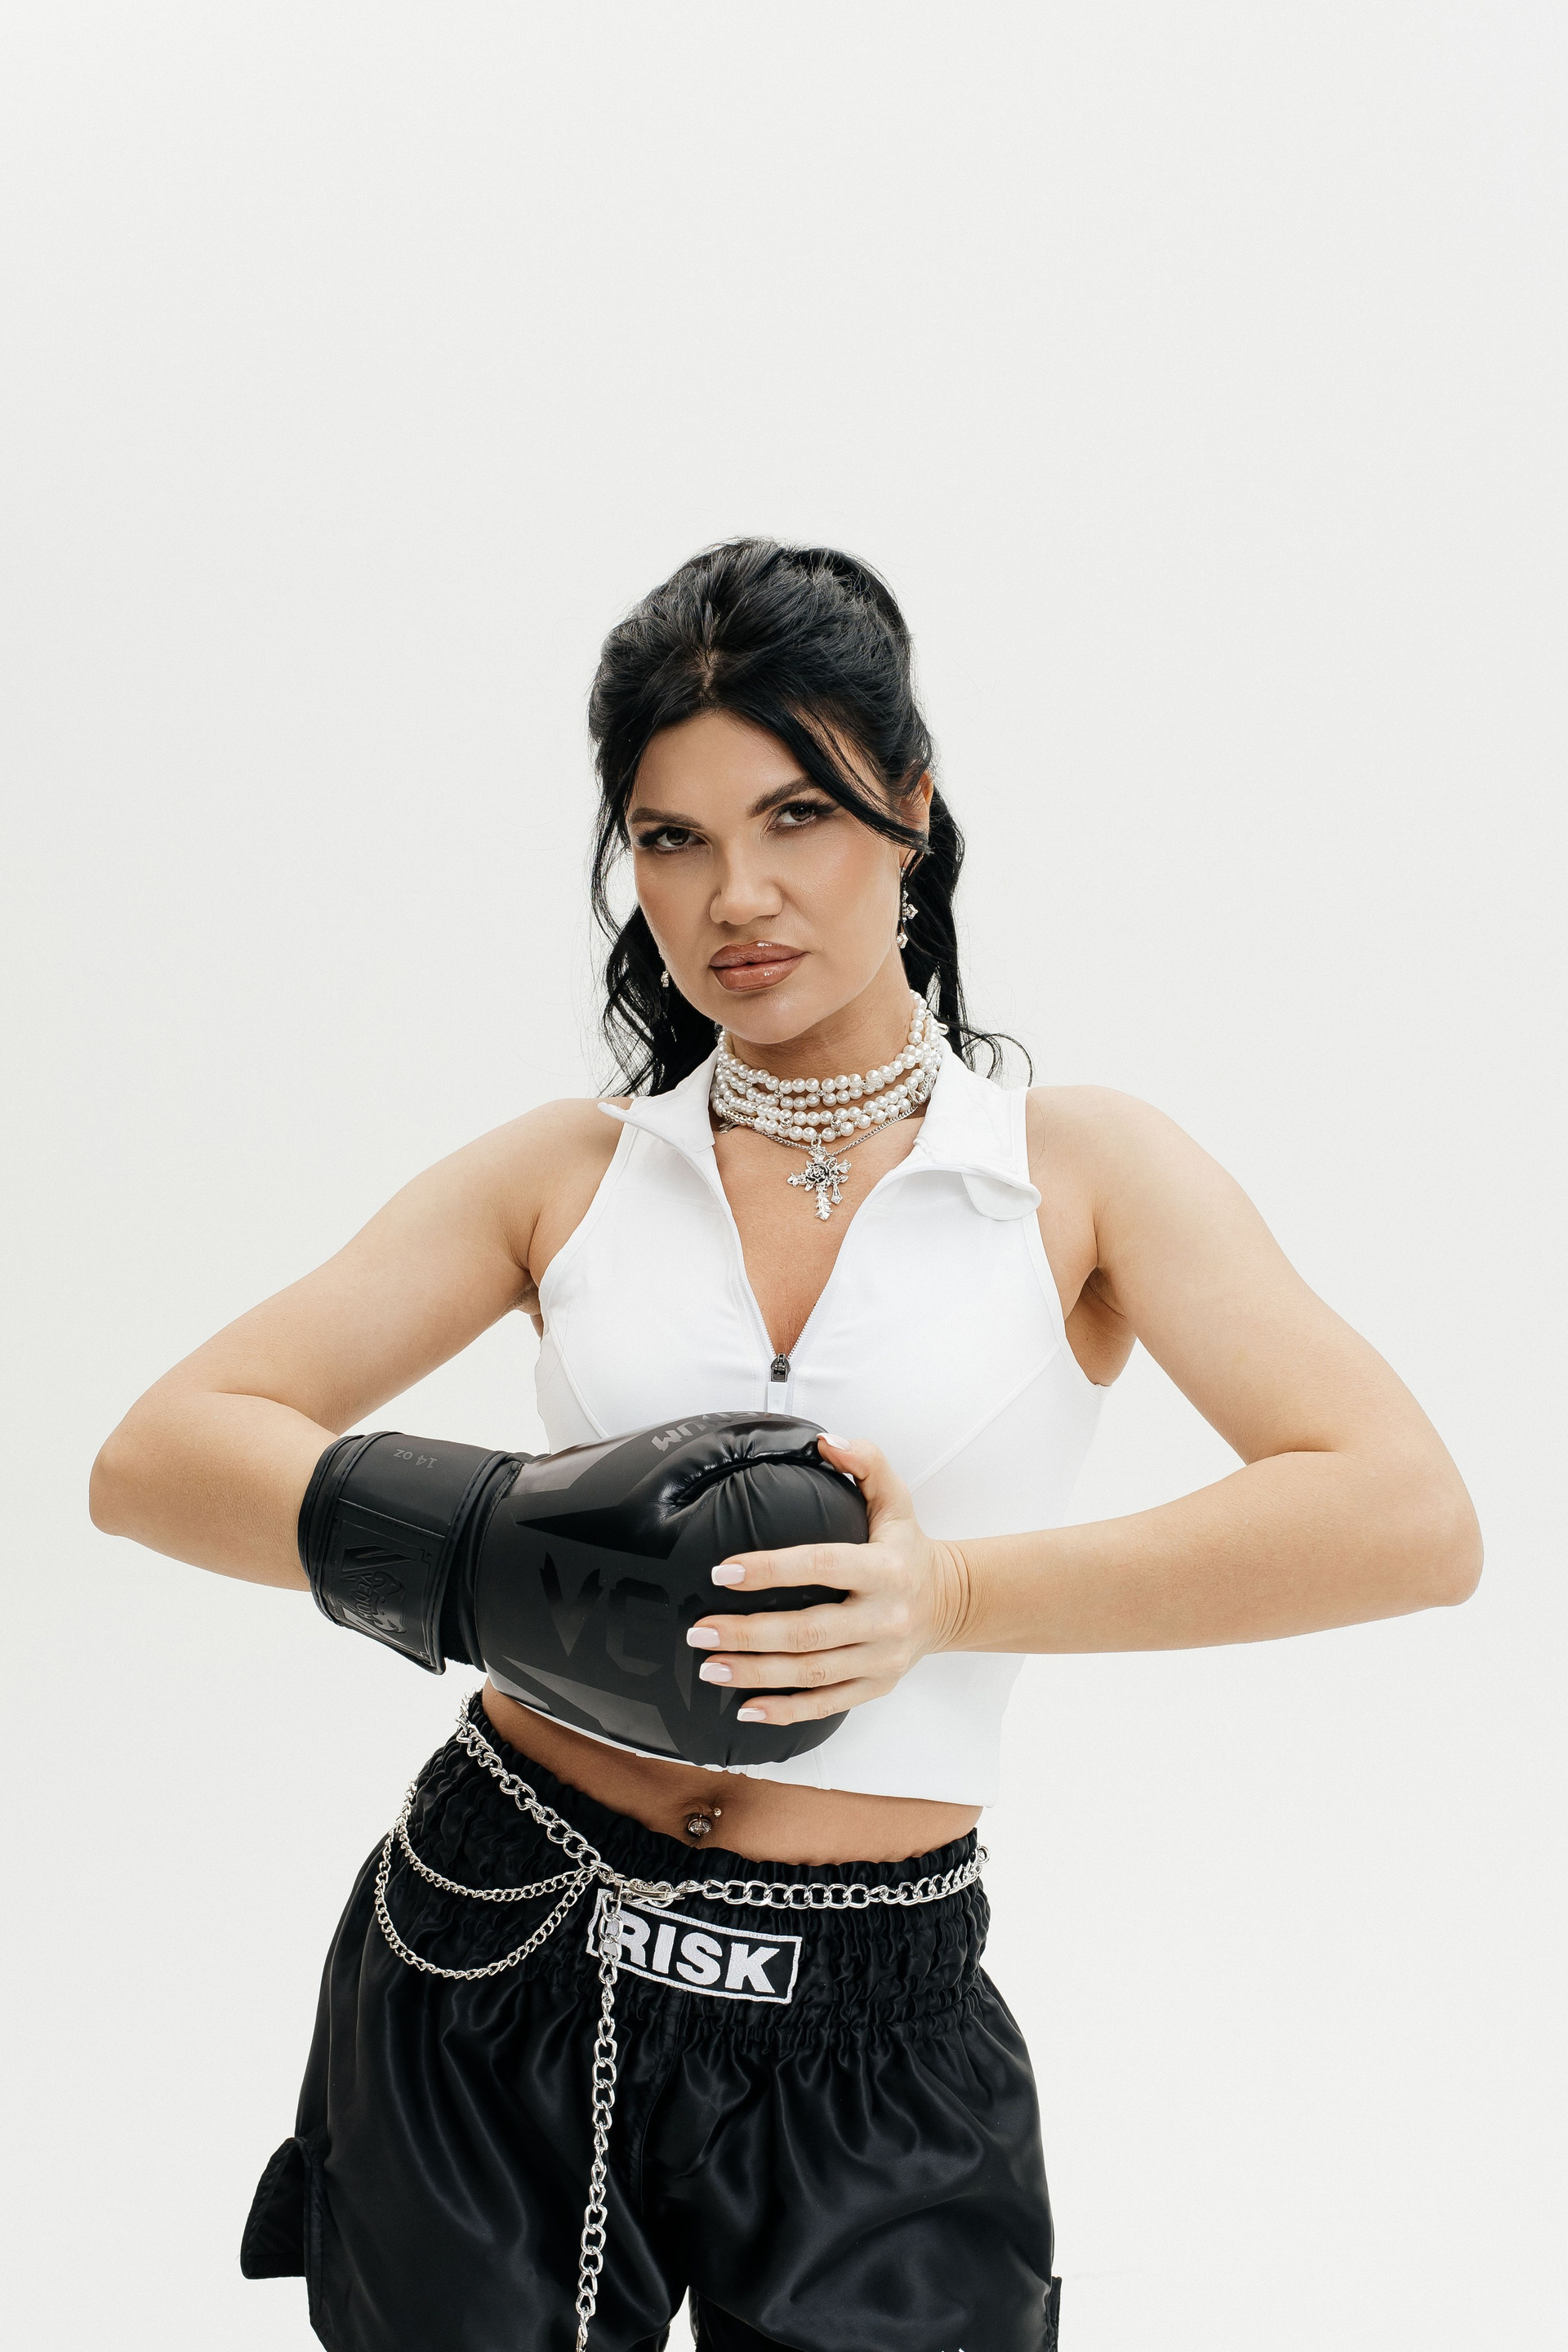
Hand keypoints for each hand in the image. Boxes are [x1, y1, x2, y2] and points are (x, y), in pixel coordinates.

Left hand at [684, 1433, 971, 1726]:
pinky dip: (785, 1711)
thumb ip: (867, 1463)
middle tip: (700, 1630)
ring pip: (811, 1673)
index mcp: (887, 1568)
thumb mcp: (896, 1499)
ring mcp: (882, 1658)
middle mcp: (887, 1617)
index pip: (822, 1566)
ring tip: (710, 1666)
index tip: (722, 1571)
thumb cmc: (908, 1547)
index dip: (770, 1570)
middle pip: (809, 1632)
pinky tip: (745, 1707)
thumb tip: (827, 1441)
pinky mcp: (877, 1685)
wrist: (951, 1602)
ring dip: (756, 1673)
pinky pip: (826, 1705)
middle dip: (749, 1634)